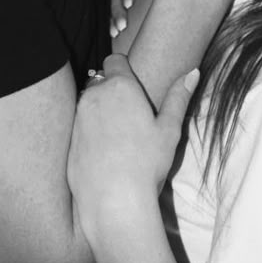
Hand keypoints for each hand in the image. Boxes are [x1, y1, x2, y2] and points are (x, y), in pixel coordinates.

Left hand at [68, 55, 198, 239]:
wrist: (114, 202)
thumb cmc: (147, 163)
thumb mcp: (169, 130)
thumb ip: (178, 97)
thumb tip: (193, 72)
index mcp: (120, 87)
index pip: (114, 60)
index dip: (124, 69)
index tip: (134, 85)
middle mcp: (94, 96)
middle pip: (100, 82)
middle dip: (112, 91)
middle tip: (131, 116)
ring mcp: (77, 118)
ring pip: (88, 104)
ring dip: (100, 111)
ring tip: (118, 136)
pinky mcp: (68, 140)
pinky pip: (79, 127)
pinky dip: (89, 133)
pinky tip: (104, 153)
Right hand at [109, 0, 138, 37]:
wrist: (157, 3)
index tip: (129, 4)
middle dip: (118, 12)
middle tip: (123, 25)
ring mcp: (117, 0)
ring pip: (112, 9)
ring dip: (113, 21)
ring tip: (116, 32)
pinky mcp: (114, 13)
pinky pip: (110, 18)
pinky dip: (111, 26)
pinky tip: (113, 34)